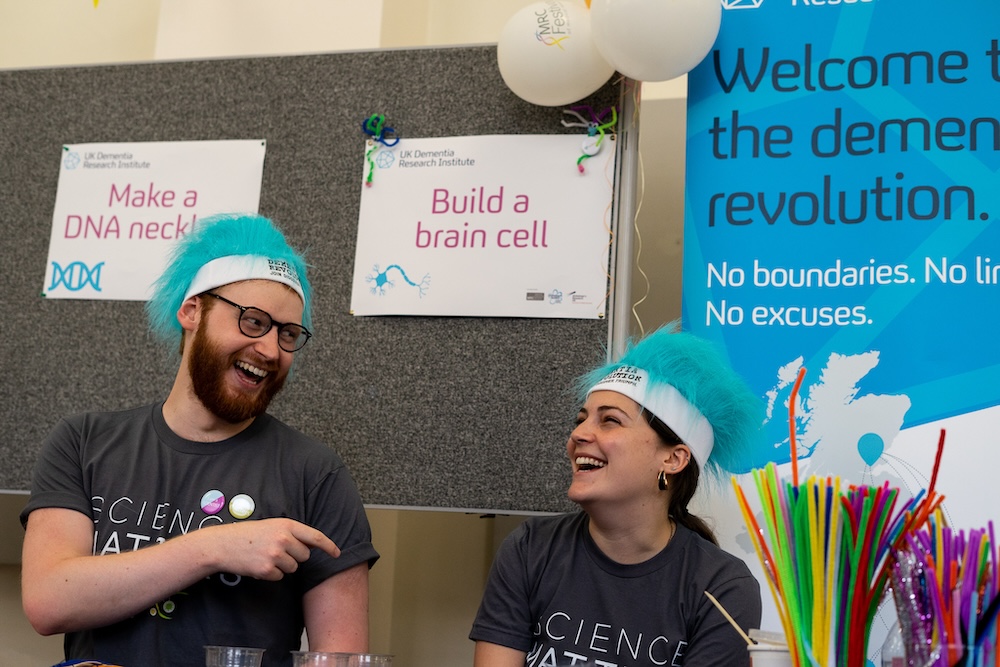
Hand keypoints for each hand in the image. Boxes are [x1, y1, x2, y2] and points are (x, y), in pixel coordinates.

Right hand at [205, 517, 340, 580]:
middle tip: (277, 551)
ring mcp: (275, 555)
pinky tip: (259, 564)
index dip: (329, 546)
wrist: (223, 544)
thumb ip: (292, 533)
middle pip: (305, 556)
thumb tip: (313, 545)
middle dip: (295, 556)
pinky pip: (279, 577)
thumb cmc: (248, 534)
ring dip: (282, 566)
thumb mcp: (272, 526)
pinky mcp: (267, 570)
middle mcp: (283, 539)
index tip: (337, 553)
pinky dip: (271, 574)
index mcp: (286, 525)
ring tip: (265, 556)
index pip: (315, 537)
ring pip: (293, 568)